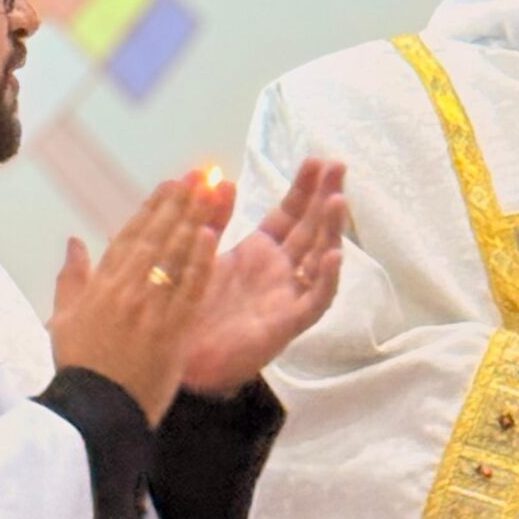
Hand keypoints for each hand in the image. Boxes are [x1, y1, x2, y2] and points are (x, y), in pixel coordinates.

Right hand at [49, 173, 222, 424]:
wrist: (95, 410)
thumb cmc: (80, 368)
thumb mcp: (63, 321)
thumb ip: (70, 279)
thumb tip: (74, 242)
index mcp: (100, 286)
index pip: (129, 237)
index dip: (152, 208)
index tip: (171, 185)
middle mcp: (125, 290)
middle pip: (156, 238)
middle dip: (179, 204)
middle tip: (200, 175)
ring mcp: (149, 310)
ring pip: (174, 257)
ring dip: (193, 221)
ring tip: (212, 192)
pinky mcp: (171, 331)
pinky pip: (189, 291)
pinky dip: (200, 262)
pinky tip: (212, 236)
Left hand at [179, 158, 347, 395]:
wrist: (179, 358)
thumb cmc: (190, 309)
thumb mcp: (200, 254)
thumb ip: (213, 219)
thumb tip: (223, 180)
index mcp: (260, 253)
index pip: (290, 214)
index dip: (304, 188)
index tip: (316, 160)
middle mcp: (280, 271)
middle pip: (311, 229)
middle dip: (325, 197)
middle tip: (339, 166)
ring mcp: (288, 296)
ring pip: (320, 258)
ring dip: (330, 230)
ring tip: (338, 201)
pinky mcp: (288, 323)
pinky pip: (315, 300)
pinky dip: (326, 279)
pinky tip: (334, 256)